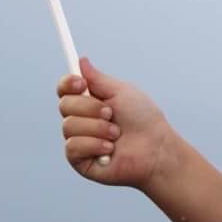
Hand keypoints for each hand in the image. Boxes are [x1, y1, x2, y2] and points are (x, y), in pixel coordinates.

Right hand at [57, 57, 174, 189]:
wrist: (156, 148)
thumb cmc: (144, 120)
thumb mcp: (121, 92)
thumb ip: (98, 79)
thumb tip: (81, 61)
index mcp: (89, 101)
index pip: (64, 89)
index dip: (68, 84)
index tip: (81, 83)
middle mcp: (81, 120)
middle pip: (64, 105)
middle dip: (90, 108)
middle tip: (111, 113)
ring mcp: (79, 141)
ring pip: (68, 126)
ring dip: (97, 128)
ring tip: (116, 134)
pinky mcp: (80, 161)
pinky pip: (73, 147)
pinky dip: (94, 144)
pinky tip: (110, 149)